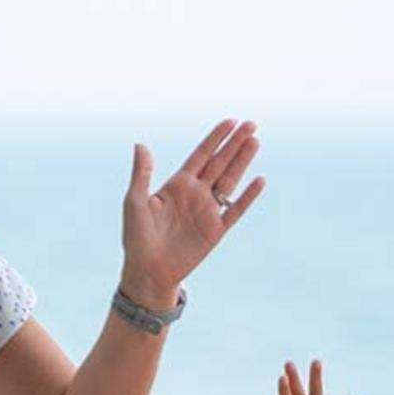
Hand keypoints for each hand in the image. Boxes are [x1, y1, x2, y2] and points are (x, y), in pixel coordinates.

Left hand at [120, 118, 264, 305]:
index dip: (215, 138)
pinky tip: (259, 180)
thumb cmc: (136, 237)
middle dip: (235, 143)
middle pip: (220, 163)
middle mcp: (196, 194)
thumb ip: (141, 174)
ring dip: (242, 161)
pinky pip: (235, 211)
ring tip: (255, 141)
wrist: (148, 271)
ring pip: (230, 180)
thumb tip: (141, 145)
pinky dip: (247, 197)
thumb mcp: (134, 202)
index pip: (200, 155)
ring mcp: (207, 211)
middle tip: (251, 124)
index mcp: (177, 184)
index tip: (229, 122)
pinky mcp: (216, 231)